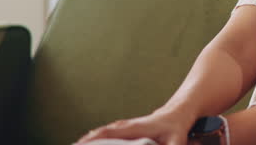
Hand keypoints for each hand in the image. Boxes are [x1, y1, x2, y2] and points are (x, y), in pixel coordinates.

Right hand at [73, 109, 194, 144]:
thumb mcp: (175, 141)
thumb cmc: (175, 128)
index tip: (79, 144)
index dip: (93, 139)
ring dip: (89, 141)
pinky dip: (95, 139)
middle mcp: (125, 126)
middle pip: (100, 134)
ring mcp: (123, 127)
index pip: (108, 133)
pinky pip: (106, 134)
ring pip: (101, 134)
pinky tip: (88, 144)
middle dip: (85, 142)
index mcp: (134, 128)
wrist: (177, 114)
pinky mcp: (124, 130)